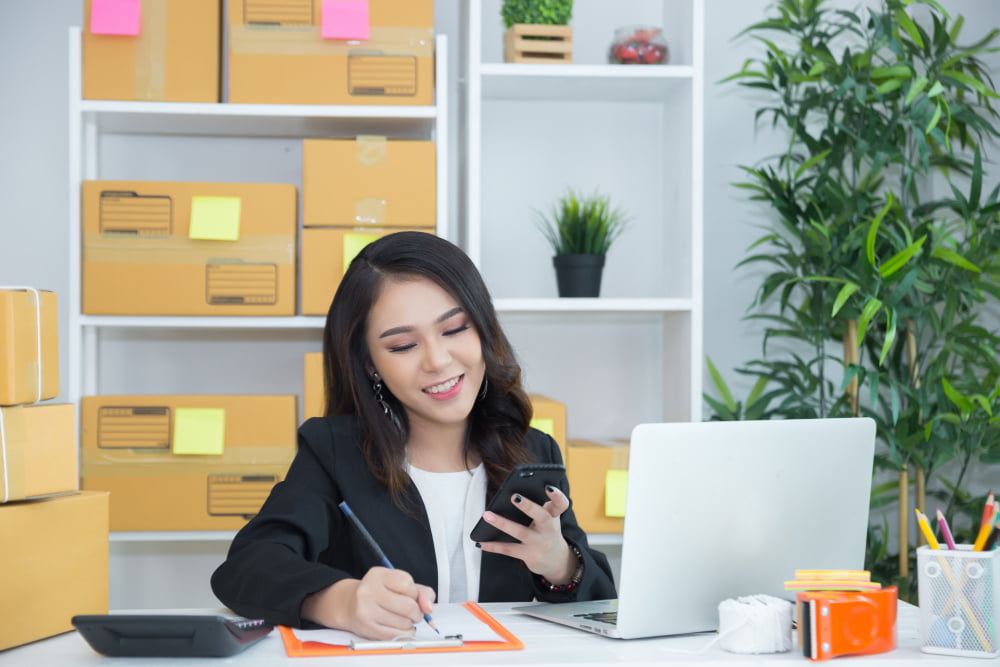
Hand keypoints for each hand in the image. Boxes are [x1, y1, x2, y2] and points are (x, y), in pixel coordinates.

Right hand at [302, 567, 435, 639]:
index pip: (407, 584)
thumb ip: (421, 592)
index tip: (410, 595)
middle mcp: (369, 591)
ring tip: (403, 619)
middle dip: (417, 612)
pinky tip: (399, 628)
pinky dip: (403, 633)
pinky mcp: (366, 627)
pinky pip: (394, 635)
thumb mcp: (399, 584)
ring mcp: (366, 610)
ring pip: (403, 623)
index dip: (414, 592)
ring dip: (409, 624)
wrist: (349, 604)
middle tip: (414, 612)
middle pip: (408, 606)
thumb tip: (428, 608)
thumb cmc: (379, 593)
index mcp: (379, 575)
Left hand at [476, 485, 577, 583]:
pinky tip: (480, 542)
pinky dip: (493, 546)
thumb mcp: (548, 517)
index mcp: (554, 515)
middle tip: (514, 496)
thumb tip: (512, 494)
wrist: (556, 560)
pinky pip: (508, 549)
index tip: (548, 487)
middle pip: (541, 516)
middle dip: (528, 506)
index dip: (557, 495)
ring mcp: (540, 544)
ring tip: (487, 515)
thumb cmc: (546, 531)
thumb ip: (537, 506)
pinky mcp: (529, 556)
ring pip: (520, 532)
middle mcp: (549, 529)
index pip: (561, 504)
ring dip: (502, 523)